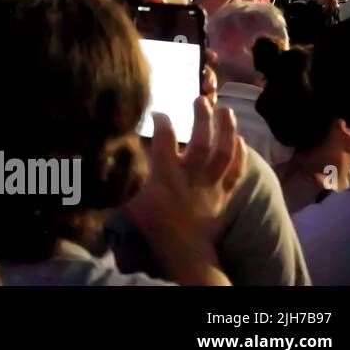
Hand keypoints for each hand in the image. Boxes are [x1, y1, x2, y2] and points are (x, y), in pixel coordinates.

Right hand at [128, 95, 245, 243]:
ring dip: (226, 130)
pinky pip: (235, 172)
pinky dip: (239, 155)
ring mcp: (211, 184)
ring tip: (225, 110)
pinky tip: (239, 139)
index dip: (162, 121)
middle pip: (200, 142)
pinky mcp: (224, 193)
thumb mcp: (131, 198)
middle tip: (201, 99)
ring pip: (223, 153)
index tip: (158, 112)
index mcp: (166, 175)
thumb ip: (126, 176)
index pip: (165, 140)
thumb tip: (110, 157)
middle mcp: (192, 176)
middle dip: (201, 118)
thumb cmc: (153, 222)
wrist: (183, 249)